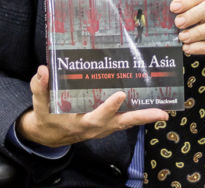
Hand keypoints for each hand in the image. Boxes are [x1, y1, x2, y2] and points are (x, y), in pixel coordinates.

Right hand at [17, 65, 168, 147]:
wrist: (48, 135)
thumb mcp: (40, 104)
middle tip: (161, 113)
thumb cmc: (46, 117)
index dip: (109, 106)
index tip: (120, 94)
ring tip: (164, 111)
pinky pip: (125, 121)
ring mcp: (104, 127)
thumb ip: (40, 87)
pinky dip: (137, 116)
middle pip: (123, 123)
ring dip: (145, 117)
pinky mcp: (107, 125)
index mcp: (82, 122)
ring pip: (128, 123)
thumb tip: (43, 69)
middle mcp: (97, 126)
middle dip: (142, 117)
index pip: (98, 115)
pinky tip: (151, 107)